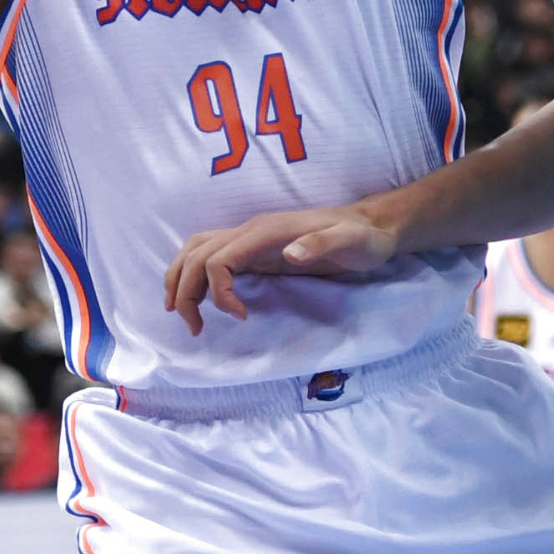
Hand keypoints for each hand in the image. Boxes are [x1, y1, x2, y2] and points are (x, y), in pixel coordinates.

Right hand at [163, 204, 397, 335]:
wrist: (371, 226)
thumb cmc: (362, 238)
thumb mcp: (350, 242)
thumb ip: (320, 244)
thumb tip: (290, 255)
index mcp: (265, 231)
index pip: (219, 259)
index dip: (218, 291)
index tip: (241, 316)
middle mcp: (250, 230)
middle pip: (197, 254)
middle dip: (185, 290)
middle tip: (195, 328)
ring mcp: (250, 237)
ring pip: (197, 249)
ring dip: (181, 279)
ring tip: (183, 313)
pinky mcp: (255, 248)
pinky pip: (211, 254)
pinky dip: (195, 274)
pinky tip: (198, 297)